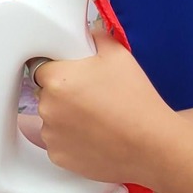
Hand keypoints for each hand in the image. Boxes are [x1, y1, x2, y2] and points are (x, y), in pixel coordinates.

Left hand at [32, 27, 179, 187]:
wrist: (151, 145)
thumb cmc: (136, 102)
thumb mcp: (119, 55)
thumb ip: (96, 37)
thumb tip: (89, 35)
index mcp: (57, 79)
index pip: (41, 67)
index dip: (60, 70)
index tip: (75, 76)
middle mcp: (48, 108)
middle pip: (47, 94)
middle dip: (64, 94)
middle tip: (93, 97)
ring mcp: (51, 135)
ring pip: (52, 119)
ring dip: (66, 118)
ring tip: (97, 119)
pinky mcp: (59, 157)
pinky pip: (58, 143)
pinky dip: (71, 140)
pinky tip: (95, 136)